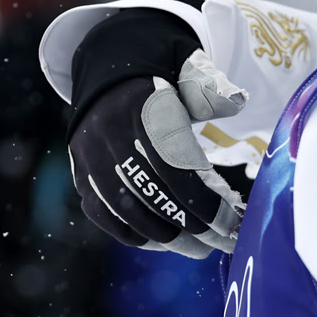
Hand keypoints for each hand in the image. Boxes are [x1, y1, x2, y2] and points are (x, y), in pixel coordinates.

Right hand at [68, 49, 249, 256]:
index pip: (173, 164)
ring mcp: (88, 152)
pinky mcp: (78, 169)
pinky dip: (129, 232)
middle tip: (221, 242)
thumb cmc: (165, 74)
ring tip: (198, 249)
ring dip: (163, 235)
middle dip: (189, 224)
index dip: (202, 200)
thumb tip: (237, 101)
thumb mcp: (189, 69)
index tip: (231, 223)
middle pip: (149, 190)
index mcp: (141, 104)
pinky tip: (160, 243)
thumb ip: (210, 88)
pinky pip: (99, 211)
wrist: (112, 67)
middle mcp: (109, 130)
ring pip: (122, 206)